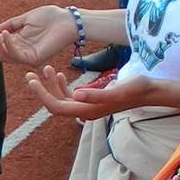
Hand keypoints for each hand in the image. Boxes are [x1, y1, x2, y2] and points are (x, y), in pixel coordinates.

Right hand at [0, 5, 77, 67]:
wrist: (68, 19)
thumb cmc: (51, 17)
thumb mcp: (25, 19)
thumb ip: (9, 25)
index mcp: (17, 41)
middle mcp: (20, 50)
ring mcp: (26, 56)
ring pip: (3, 55)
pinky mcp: (34, 58)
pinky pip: (16, 55)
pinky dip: (8, 45)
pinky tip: (4, 34)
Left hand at [27, 67, 169, 120]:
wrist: (149, 91)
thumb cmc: (136, 89)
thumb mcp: (118, 90)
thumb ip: (97, 93)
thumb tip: (76, 93)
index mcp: (88, 110)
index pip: (57, 107)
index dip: (42, 95)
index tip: (33, 80)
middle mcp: (85, 111)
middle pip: (55, 104)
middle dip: (41, 89)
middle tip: (30, 73)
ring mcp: (88, 106)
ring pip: (61, 99)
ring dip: (50, 85)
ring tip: (44, 68)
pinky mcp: (91, 99)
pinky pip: (70, 95)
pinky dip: (61, 85)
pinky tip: (59, 74)